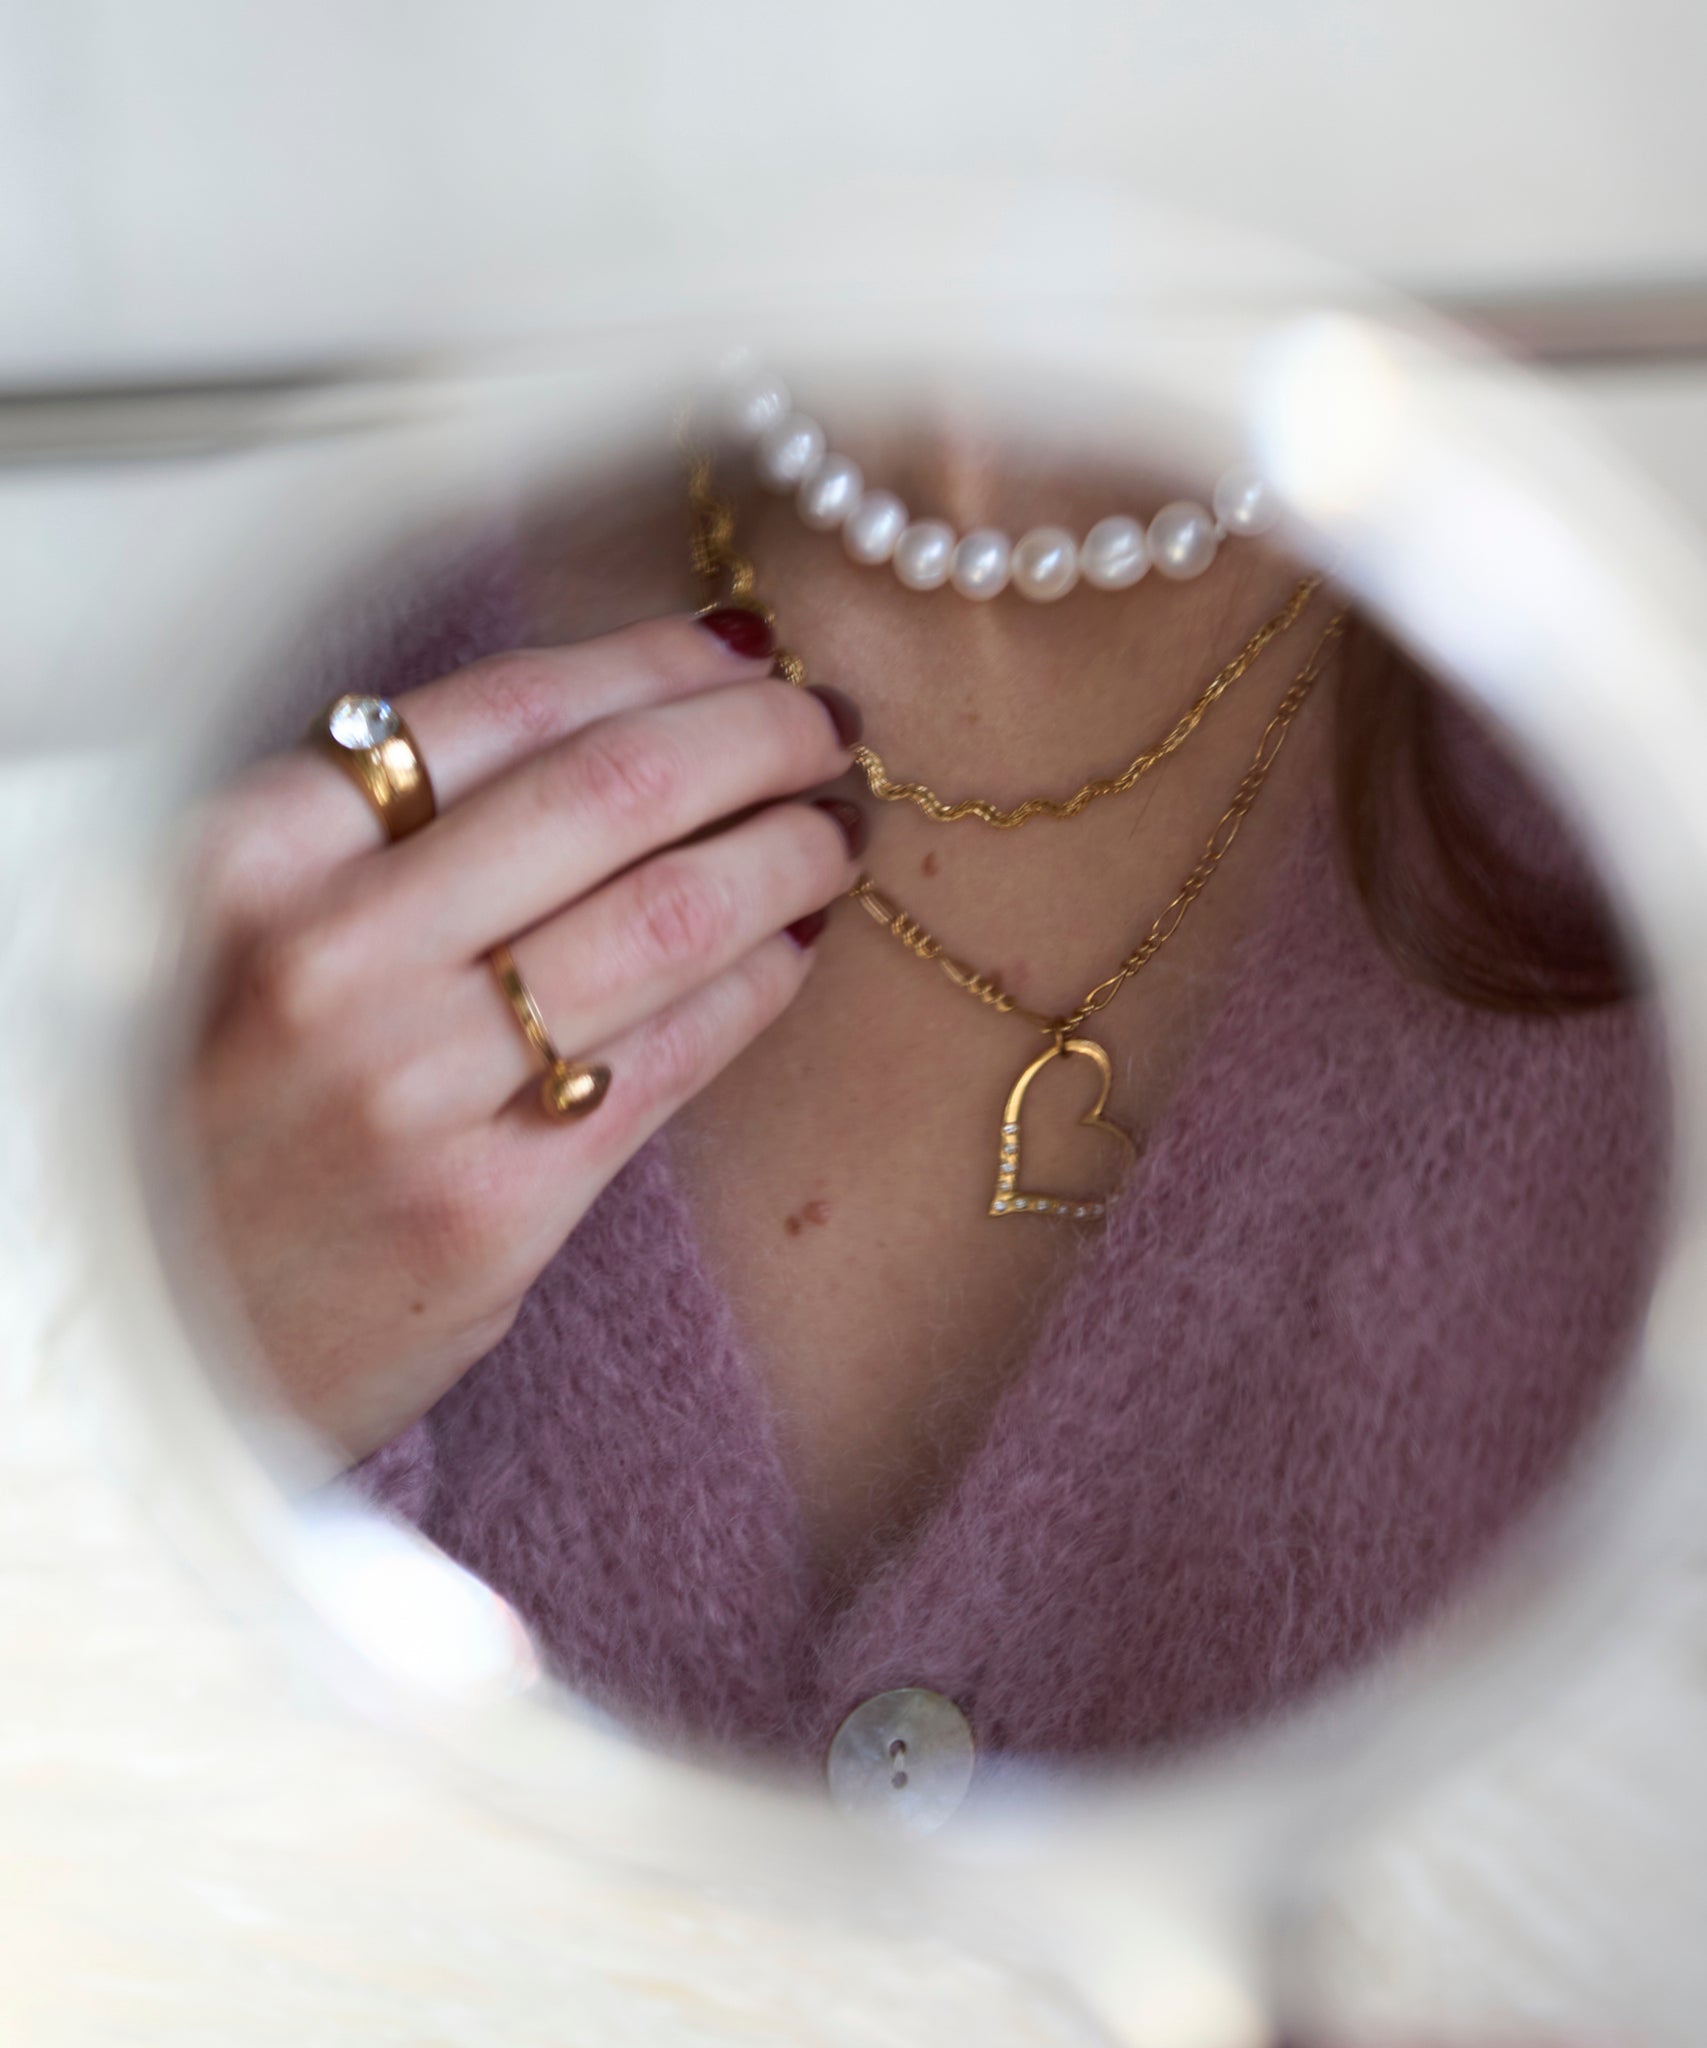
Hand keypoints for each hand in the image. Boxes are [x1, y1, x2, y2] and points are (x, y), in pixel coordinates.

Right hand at [180, 610, 862, 1461]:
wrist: (156, 1331)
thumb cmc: (218, 1109)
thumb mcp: (244, 931)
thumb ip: (391, 829)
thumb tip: (619, 712)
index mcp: (258, 852)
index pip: (508, 703)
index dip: (659, 661)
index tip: (745, 647)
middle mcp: (329, 954)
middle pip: (613, 790)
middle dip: (757, 736)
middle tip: (827, 723)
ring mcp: (412, 1087)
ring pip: (667, 916)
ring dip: (786, 853)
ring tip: (835, 831)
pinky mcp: (493, 1207)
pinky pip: (674, 1055)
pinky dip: (762, 981)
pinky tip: (798, 943)